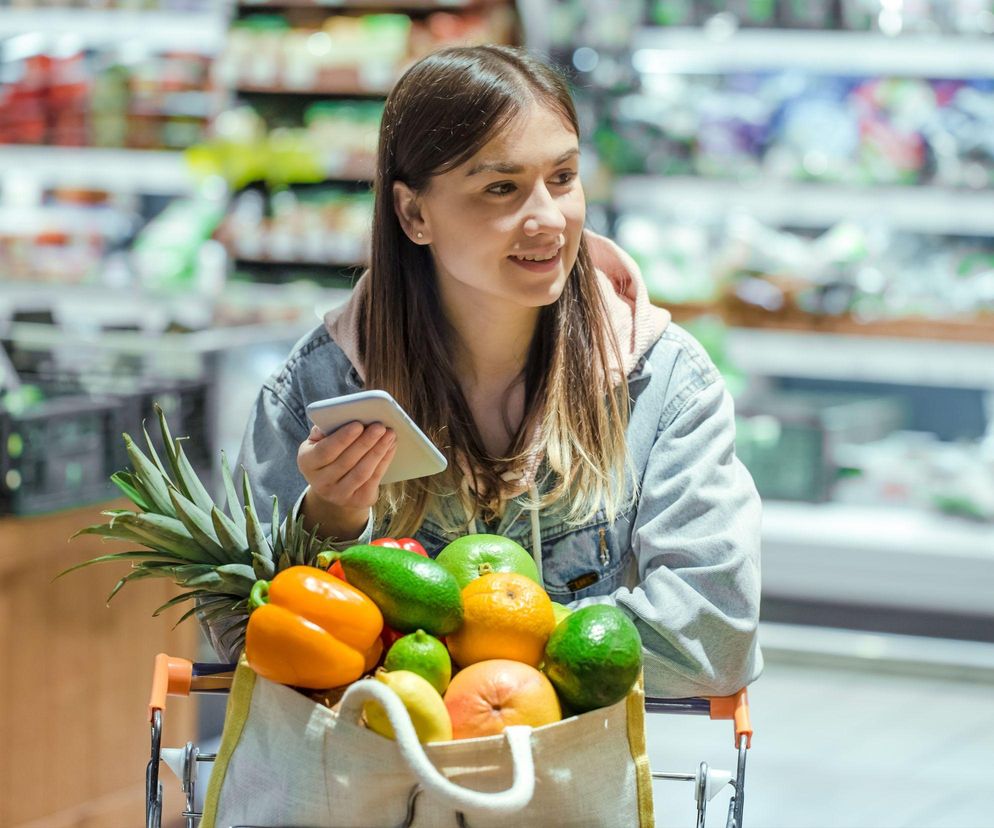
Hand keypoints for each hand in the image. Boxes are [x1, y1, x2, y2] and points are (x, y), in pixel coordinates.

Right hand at [297, 421, 396, 538]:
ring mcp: (339, 494)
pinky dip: (384, 460)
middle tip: (380, 426)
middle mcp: (320, 482)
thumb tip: (342, 416)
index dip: (342, 438)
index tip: (358, 424)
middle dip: (365, 442)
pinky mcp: (358, 500)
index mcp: (307, 462)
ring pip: (362, 471)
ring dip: (378, 451)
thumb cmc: (328, 454)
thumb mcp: (318, 441)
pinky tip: (390, 446)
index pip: (325, 451)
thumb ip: (325, 429)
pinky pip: (374, 479)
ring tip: (389, 434)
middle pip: (346, 461)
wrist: (333, 486)